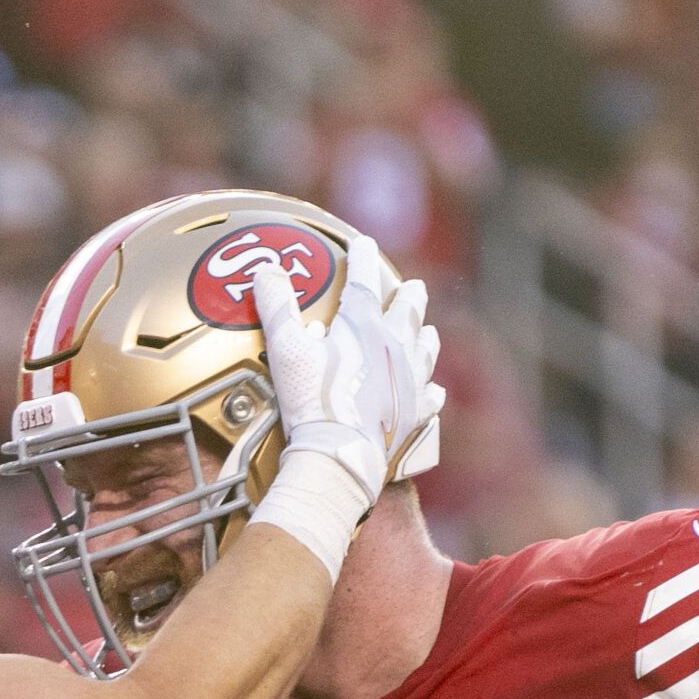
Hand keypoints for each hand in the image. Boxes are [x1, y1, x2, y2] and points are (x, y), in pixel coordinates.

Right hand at [253, 234, 443, 510]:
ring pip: (425, 350)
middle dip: (408, 296)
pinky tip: (431, 390)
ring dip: (425, 337)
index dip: (362, 259)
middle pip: (407, 312)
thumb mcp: (285, 349)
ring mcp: (411, 381)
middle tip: (413, 286)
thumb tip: (267, 269)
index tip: (363, 243)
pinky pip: (430, 397)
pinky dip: (429, 390)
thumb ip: (277, 306)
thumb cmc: (312, 401)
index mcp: (364, 325)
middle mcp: (396, 347)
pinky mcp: (416, 415)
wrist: (341, 455)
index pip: (365, 280)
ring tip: (427, 331)